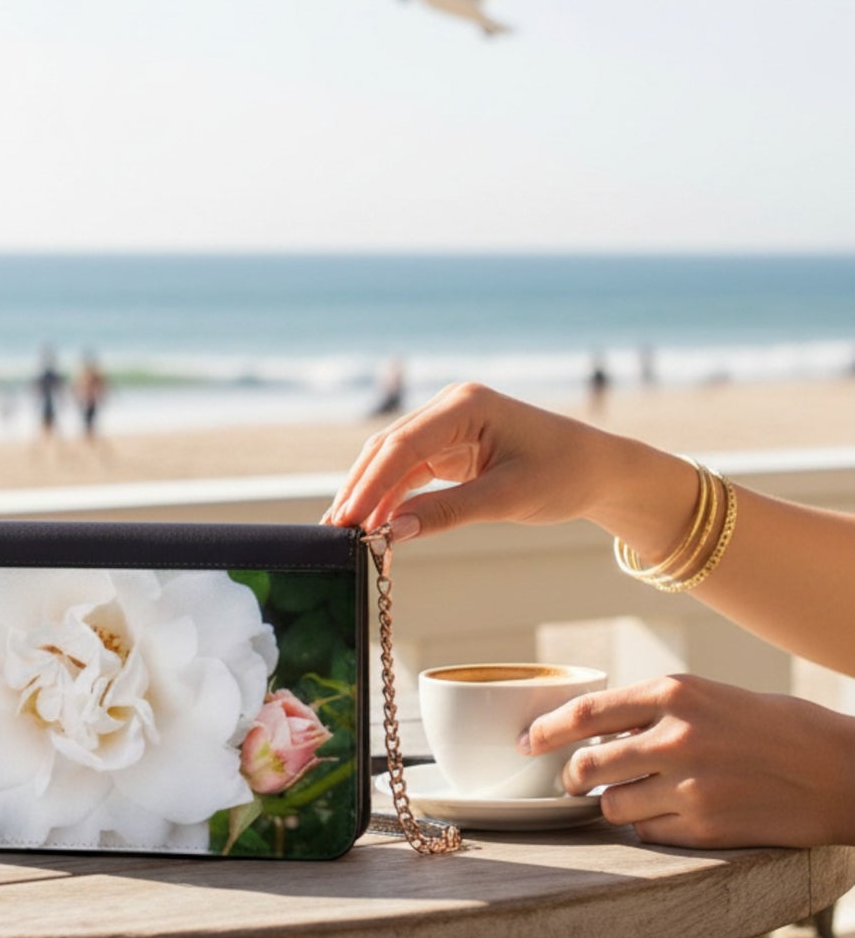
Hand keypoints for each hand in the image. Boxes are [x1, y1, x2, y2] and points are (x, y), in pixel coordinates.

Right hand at [323, 383, 618, 538]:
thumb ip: (446, 513)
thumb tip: (391, 532)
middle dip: (361, 489)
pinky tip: (375, 522)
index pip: (402, 444)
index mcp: (466, 405)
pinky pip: (410, 470)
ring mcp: (448, 425)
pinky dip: (392, 496)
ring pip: (393, 460)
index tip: (348, 519)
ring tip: (348, 532)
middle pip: (388, 448)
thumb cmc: (565, 475)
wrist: (601, 470)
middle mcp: (451, 407)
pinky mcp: (450, 445)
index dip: (370, 483)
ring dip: (371, 494)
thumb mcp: (507, 498)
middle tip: (335, 531)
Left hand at [527, 674, 854, 848]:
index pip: (585, 712)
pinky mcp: (705, 828)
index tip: (526, 742)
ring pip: (611, 806)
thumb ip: (655, 709)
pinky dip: (646, 827)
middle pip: (587, 766)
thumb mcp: (710, 697)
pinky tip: (666, 816)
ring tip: (630, 797)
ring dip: (611, 805)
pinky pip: (646, 833)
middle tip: (568, 781)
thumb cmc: (776, 726)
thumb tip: (597, 727)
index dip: (546, 730)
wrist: (842, 771)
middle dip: (569, 778)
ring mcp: (689, 785)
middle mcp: (674, 736)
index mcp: (674, 692)